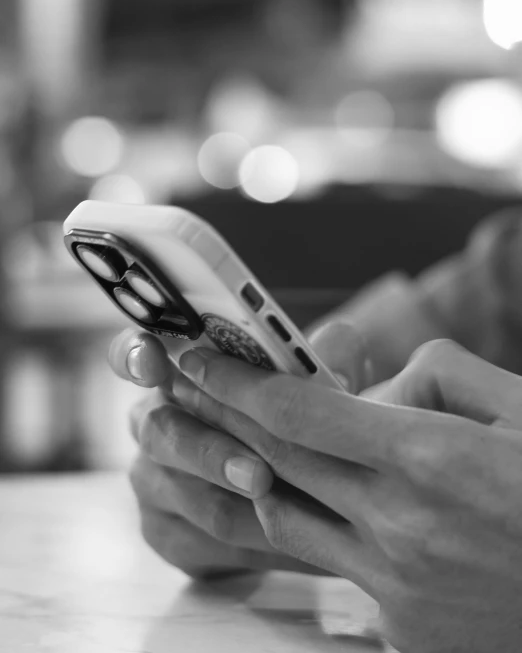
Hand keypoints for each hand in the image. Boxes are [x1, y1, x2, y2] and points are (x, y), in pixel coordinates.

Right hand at [109, 322, 367, 577]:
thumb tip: (331, 372)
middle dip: (214, 454)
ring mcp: (151, 482)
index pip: (132, 354)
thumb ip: (329, 353)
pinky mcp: (168, 534)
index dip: (136, 355)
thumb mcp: (323, 368)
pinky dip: (259, 547)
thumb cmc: (305, 403)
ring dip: (246, 510)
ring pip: (191, 499)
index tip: (154, 362)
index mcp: (173, 369)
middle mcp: (150, 423)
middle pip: (164, 434)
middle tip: (260, 474)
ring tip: (298, 515)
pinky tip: (303, 543)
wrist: (306, 472)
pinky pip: (207, 547)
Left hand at [174, 340, 521, 652]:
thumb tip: (374, 390)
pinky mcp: (405, 631)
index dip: (235, 381)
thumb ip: (439, 377)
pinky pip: (333, 567)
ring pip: (286, 519)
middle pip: (275, 461)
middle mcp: (399, 526)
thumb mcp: (520, 407)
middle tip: (173, 392)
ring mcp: (397, 588)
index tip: (194, 357)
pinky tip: (305, 500)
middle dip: (213, 419)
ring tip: (216, 442)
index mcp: (428, 458)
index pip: (296, 412)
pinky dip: (309, 526)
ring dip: (245, 475)